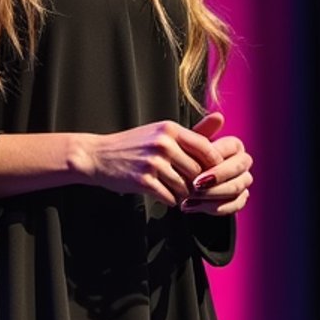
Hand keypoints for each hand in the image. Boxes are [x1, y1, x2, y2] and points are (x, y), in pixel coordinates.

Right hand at [87, 120, 225, 205]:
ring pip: (185, 187)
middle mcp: (163, 143)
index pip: (206, 148)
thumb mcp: (161, 132)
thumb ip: (191, 132)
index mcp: (170, 129)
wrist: (98, 156)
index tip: (213, 173)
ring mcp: (152, 163)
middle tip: (192, 187)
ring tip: (176, 191)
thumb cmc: (134, 145)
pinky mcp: (143, 181)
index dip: (214, 165)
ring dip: (183, 194)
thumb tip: (221, 119)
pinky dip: (170, 200)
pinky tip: (163, 194)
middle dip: (197, 183)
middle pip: (198, 172)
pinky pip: (170, 197)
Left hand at [179, 114, 252, 216]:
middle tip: (195, 185)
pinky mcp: (240, 199)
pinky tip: (191, 207)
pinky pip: (234, 205)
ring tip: (189, 198)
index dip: (215, 160)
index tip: (197, 170)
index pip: (231, 150)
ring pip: (237, 189)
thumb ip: (202, 133)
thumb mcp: (189, 145)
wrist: (179, 178)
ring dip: (212, 195)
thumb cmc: (185, 158)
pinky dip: (213, 208)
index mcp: (235, 146)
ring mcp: (244, 181)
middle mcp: (243, 162)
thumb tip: (219, 117)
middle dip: (216, 179)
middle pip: (237, 170)